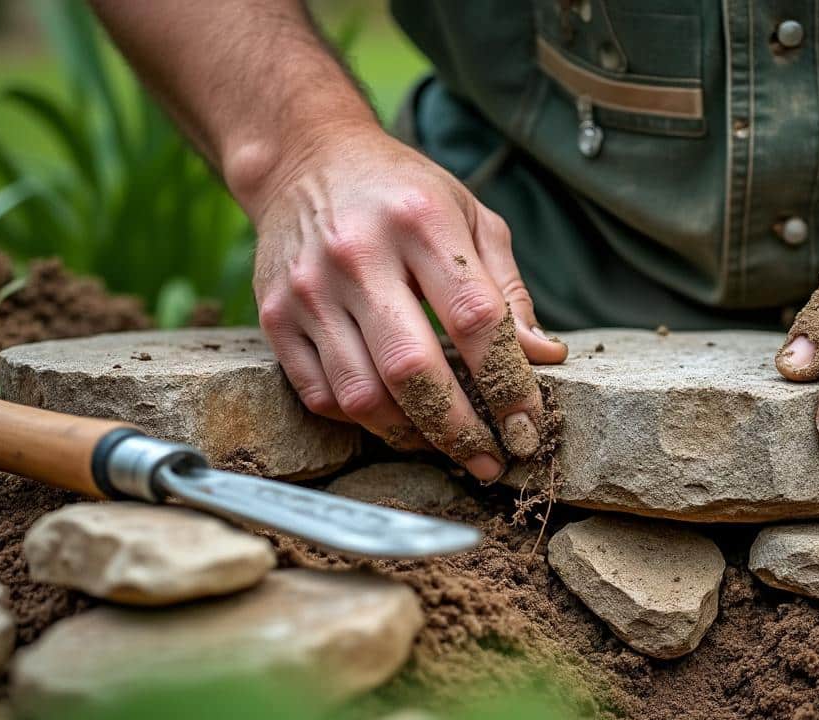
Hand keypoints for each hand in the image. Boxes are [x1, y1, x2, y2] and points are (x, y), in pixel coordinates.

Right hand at [248, 122, 566, 480]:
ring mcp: (307, 290)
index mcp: (420, 221)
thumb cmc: (404, 193)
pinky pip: (320, 395)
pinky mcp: (273, 317)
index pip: (475, 319)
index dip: (509, 382)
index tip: (529, 424)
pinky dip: (363, 422)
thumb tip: (545, 358)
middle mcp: (357, 255)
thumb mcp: (471, 215)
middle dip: (460, 429)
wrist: (306, 160)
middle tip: (492, 459)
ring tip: (448, 447)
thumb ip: (507, 289)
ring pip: (362, 396)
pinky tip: (396, 422)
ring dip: (413, 437)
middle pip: (413, 370)